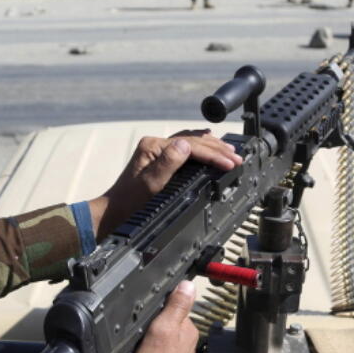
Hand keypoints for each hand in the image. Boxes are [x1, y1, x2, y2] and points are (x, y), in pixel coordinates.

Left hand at [89, 130, 241, 238]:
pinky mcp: (160, 158)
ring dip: (211, 146)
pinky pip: (186, 148)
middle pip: (192, 141)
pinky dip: (201, 148)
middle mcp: (155, 144)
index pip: (190, 146)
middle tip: (236, 157)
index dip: (212, 154)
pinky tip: (209, 145)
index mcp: (153, 146)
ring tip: (229, 150)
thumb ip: (168, 163)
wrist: (116, 211)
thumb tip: (185, 145)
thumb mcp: (150, 185)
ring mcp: (158, 150)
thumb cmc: (131, 202)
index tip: (229, 163)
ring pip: (191, 141)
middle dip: (217, 149)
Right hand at [123, 280, 198, 352]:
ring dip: (151, 339)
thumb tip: (189, 284)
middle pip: (169, 323)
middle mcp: (188, 343)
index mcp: (189, 330)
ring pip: (163, 339)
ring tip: (138, 346)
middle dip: (155, 324)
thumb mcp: (163, 330)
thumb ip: (176, 306)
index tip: (146, 312)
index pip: (176, 307)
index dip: (159, 307)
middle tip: (139, 330)